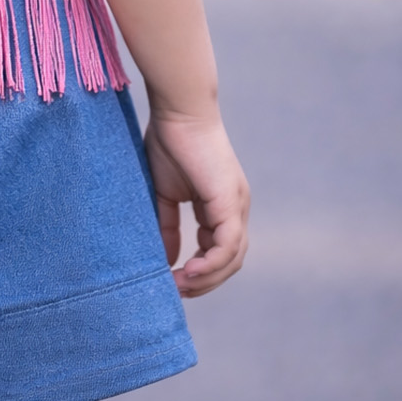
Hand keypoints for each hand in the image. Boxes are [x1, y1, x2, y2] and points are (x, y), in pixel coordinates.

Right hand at [144, 111, 249, 297]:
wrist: (178, 109)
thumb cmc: (169, 140)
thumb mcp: (164, 191)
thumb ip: (167, 224)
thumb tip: (167, 260)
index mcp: (221, 204)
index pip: (219, 250)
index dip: (199, 270)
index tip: (172, 281)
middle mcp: (236, 207)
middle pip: (230, 261)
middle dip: (204, 282)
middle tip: (176, 292)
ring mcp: (236, 204)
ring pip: (232, 258)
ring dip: (206, 279)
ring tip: (179, 286)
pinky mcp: (229, 201)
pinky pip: (227, 245)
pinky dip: (209, 264)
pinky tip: (187, 271)